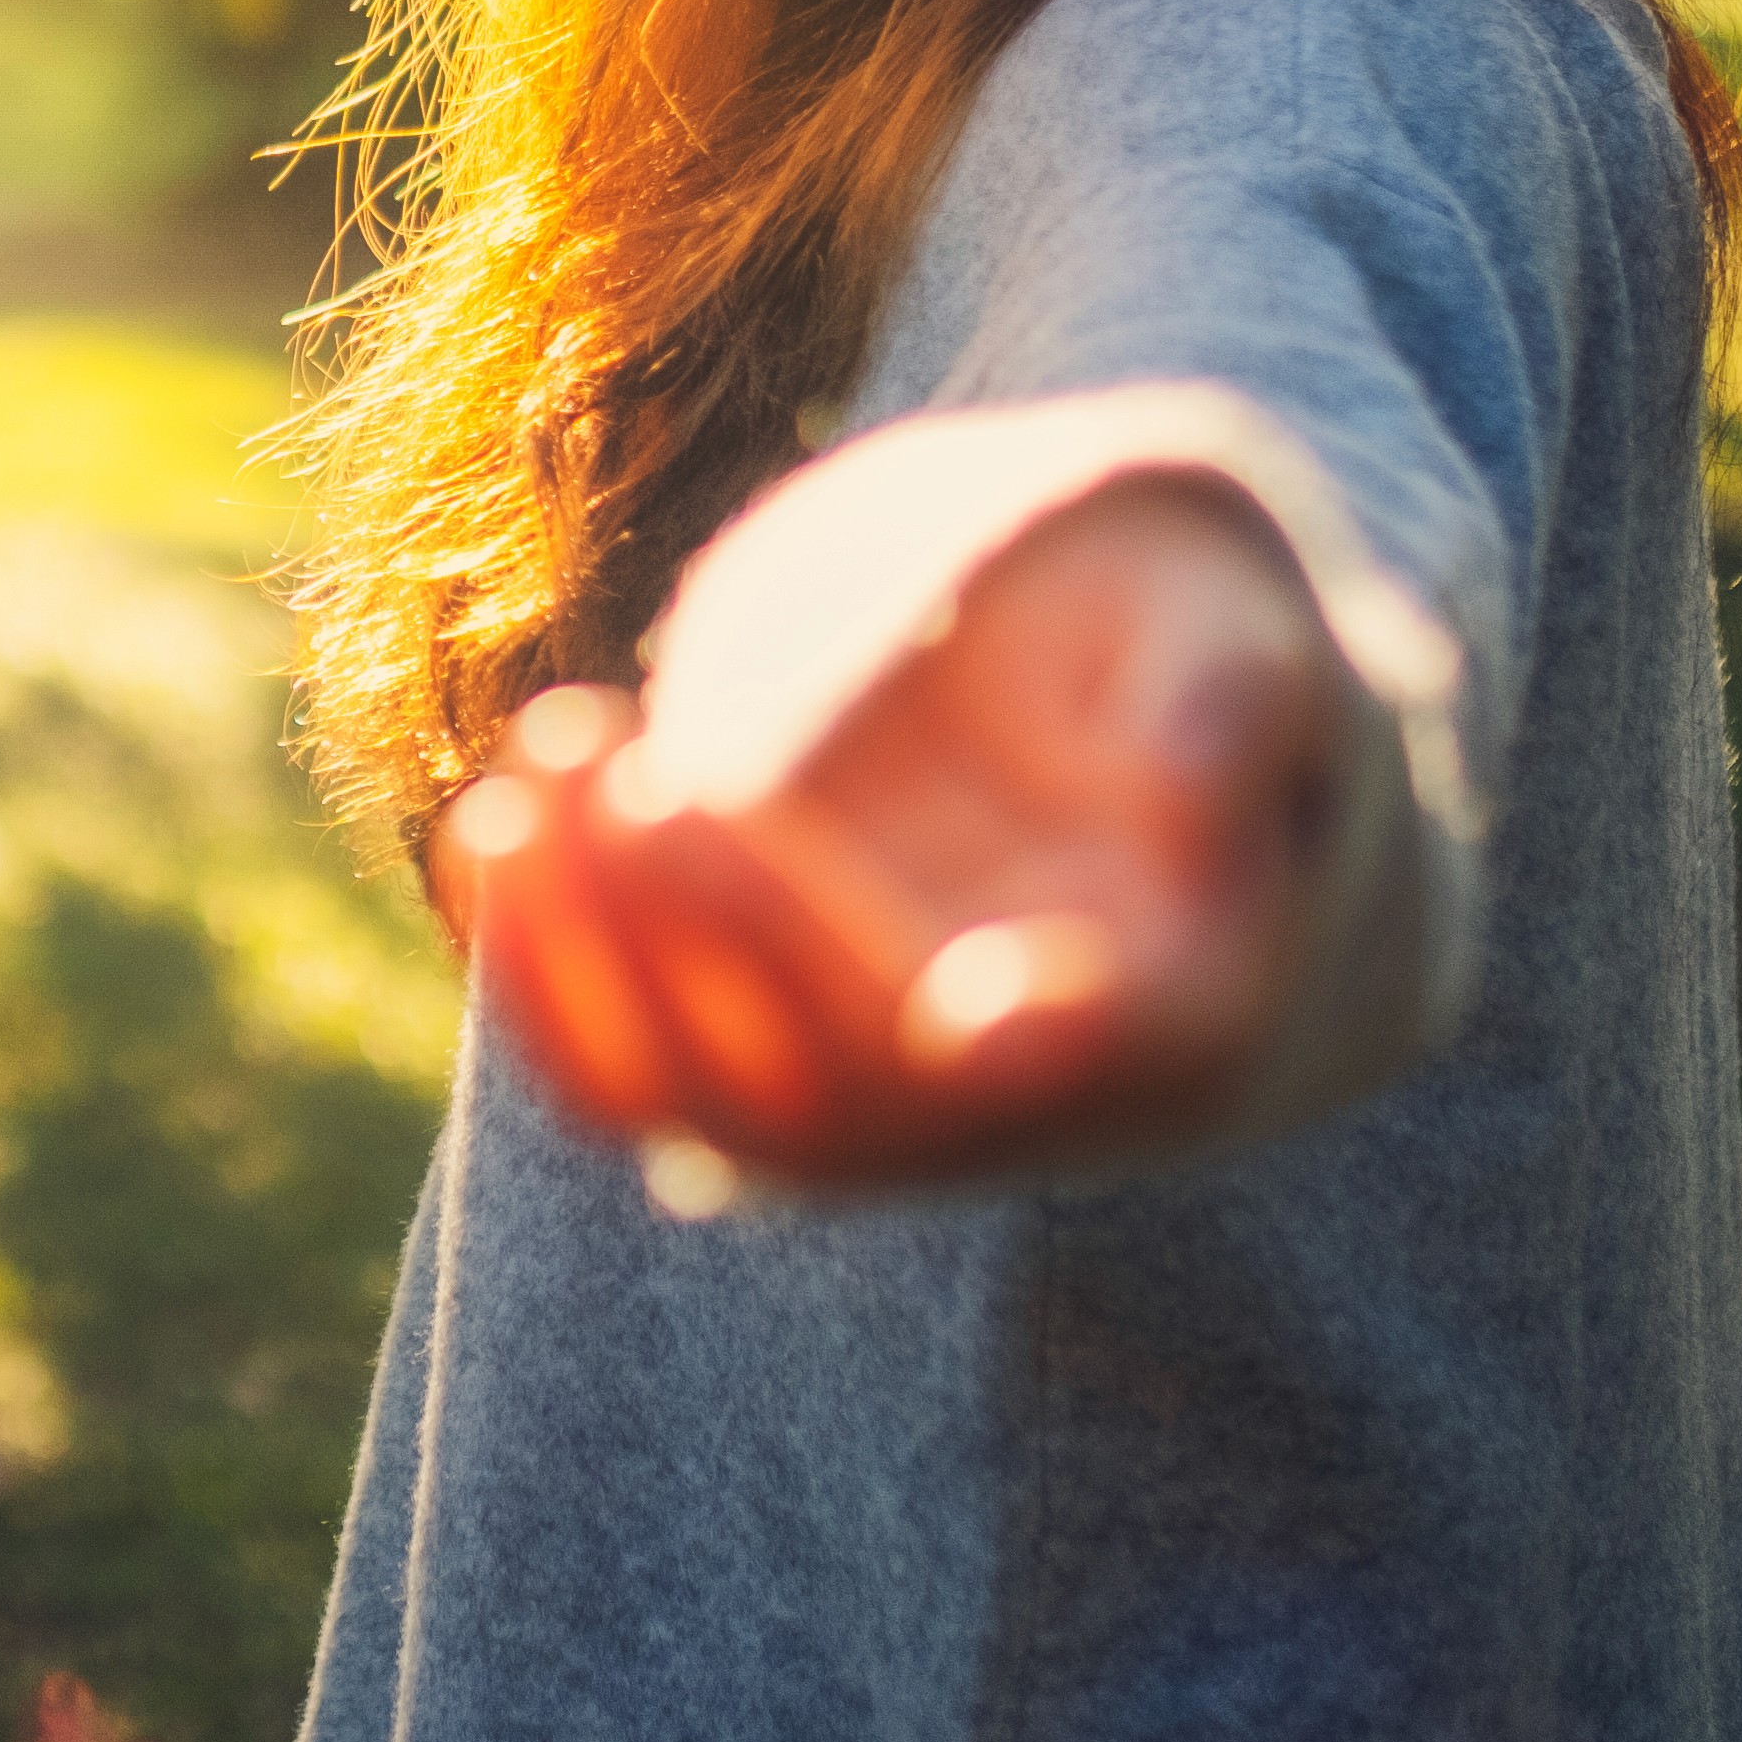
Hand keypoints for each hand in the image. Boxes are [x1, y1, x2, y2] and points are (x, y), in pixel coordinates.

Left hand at [429, 473, 1338, 1191]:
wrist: (1154, 767)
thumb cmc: (1210, 660)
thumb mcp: (1246, 629)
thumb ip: (1228, 689)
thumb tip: (1199, 757)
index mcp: (1202, 986)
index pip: (1137, 1047)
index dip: (1062, 1038)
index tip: (969, 1014)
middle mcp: (1035, 1096)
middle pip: (875, 1090)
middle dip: (744, 940)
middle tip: (644, 779)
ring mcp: (894, 1111)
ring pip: (727, 1112)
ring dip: (605, 959)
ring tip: (550, 755)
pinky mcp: (777, 1075)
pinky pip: (640, 1083)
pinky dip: (549, 981)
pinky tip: (495, 826)